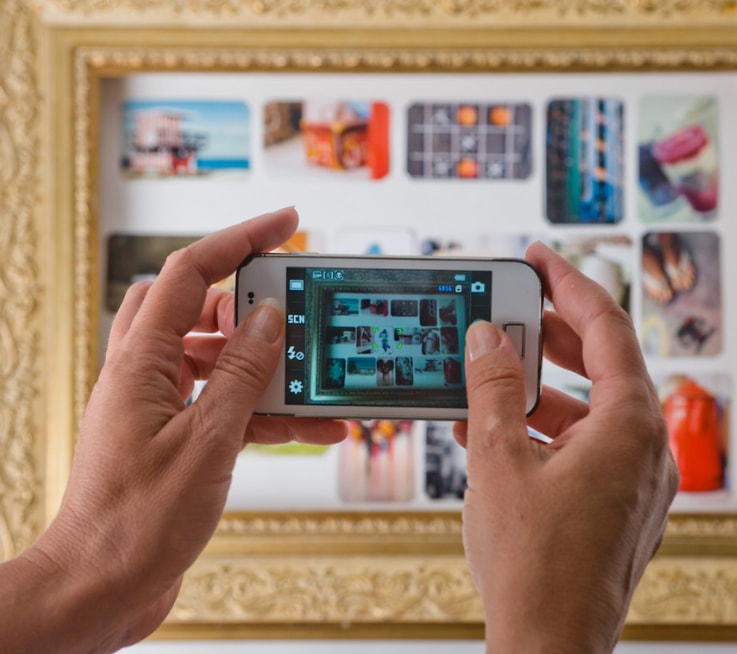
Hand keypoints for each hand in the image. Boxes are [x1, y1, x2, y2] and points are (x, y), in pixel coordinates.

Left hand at [2, 208, 346, 653]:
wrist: (102, 588)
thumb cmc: (136, 524)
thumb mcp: (207, 442)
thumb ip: (242, 375)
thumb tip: (269, 319)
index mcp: (141, 363)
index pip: (190, 274)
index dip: (238, 240)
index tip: (284, 224)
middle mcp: (147, 376)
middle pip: (201, 309)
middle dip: (253, 305)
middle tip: (296, 310)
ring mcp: (162, 408)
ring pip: (220, 361)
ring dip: (268, 368)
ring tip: (314, 380)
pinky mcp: (180, 439)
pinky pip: (229, 407)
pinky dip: (267, 411)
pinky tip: (310, 425)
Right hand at [454, 241, 678, 653]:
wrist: (549, 645)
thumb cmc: (533, 564)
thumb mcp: (498, 461)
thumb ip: (493, 389)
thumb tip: (486, 338)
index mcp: (631, 426)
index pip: (606, 327)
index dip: (568, 283)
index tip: (538, 257)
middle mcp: (645, 448)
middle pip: (602, 363)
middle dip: (550, 334)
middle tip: (510, 309)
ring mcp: (635, 479)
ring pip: (588, 408)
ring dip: (538, 389)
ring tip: (488, 374)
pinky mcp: (616, 503)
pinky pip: (582, 446)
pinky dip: (543, 430)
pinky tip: (495, 430)